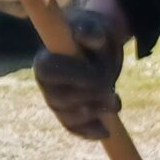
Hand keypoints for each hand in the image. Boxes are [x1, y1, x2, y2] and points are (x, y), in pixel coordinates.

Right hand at [32, 1, 128, 139]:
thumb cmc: (92, 33)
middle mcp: (46, 83)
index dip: (71, 76)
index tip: (96, 75)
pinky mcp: (69, 114)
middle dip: (86, 97)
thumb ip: (90, 31)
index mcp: (45, 58)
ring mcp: (56, 101)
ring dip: (91, 114)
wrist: (99, 46)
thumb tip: (90, 36)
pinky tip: (105, 131)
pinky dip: (88, 132)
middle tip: (110, 90)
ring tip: (114, 104)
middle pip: (57, 99)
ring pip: (66, 116)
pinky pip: (73, 128)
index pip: (48, 71)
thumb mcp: (94, 27)